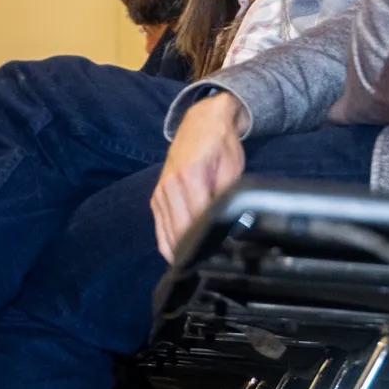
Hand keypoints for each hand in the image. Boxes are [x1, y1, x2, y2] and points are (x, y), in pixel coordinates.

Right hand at [151, 91, 247, 260]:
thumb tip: (229, 223)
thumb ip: (227, 196)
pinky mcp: (156, 198)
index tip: (221, 257)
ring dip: (181, 253)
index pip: (198, 222)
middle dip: (196, 252)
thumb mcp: (232, 169)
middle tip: (212, 266)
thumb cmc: (220, 144)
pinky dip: (169, 246)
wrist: (201, 122)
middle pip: (180, 233)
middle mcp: (169, 187)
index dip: (210, 243)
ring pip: (168, 236)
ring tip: (198, 265)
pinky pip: (159, 231)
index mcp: (189, 177)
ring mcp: (160, 193)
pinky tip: (182, 257)